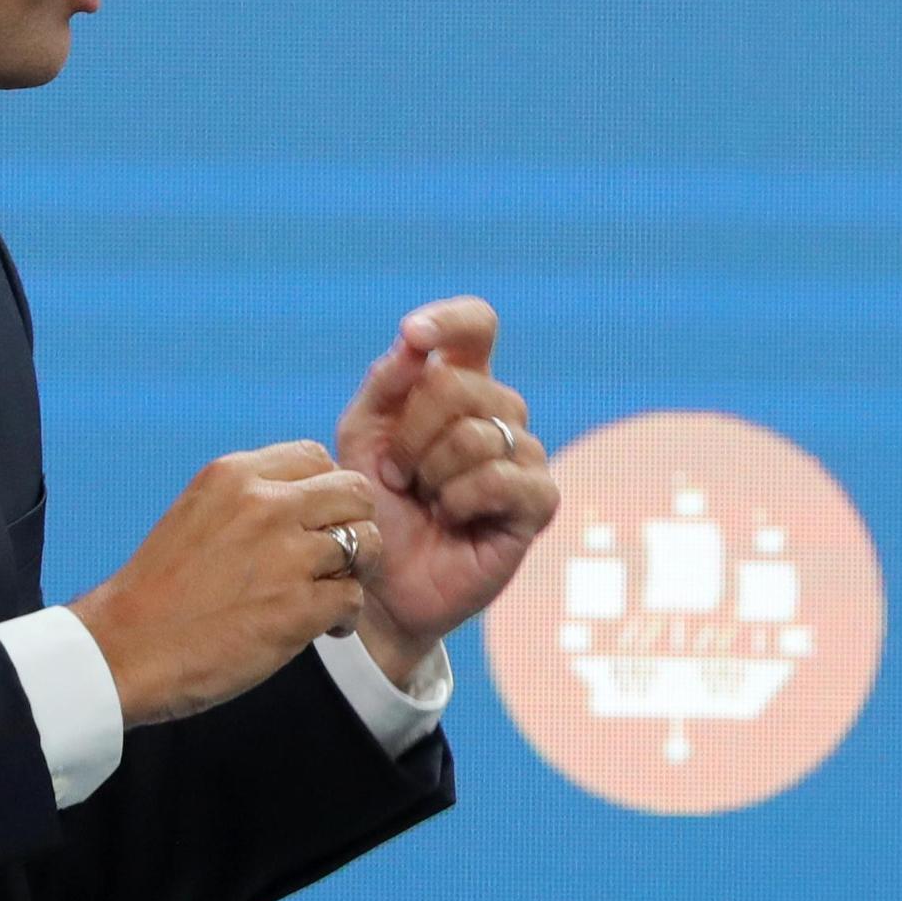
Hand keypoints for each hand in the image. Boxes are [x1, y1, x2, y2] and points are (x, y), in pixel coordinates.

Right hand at [70, 441, 377, 727]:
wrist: (124, 650)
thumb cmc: (159, 590)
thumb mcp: (199, 511)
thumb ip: (252, 498)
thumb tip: (310, 500)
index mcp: (236, 474)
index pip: (318, 456)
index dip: (327, 491)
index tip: (316, 521)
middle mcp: (267, 504)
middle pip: (355, 492)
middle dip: (355, 523)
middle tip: (338, 557)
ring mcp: (287, 554)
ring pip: (366, 542)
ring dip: (356, 572)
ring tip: (331, 594)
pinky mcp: (299, 607)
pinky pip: (353, 598)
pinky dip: (346, 616)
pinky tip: (324, 629)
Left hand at [330, 297, 559, 687]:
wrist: (379, 579)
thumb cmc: (373, 504)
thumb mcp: (362, 435)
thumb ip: (386, 383)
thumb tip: (415, 343)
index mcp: (461, 385)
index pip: (476, 326)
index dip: (450, 321)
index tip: (413, 335)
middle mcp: (500, 413)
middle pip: (460, 385)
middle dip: (410, 434)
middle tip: (396, 474)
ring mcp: (526, 455)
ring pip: (476, 434)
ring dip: (430, 473)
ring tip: (424, 500)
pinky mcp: (538, 501)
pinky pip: (499, 478)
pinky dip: (459, 500)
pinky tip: (452, 518)